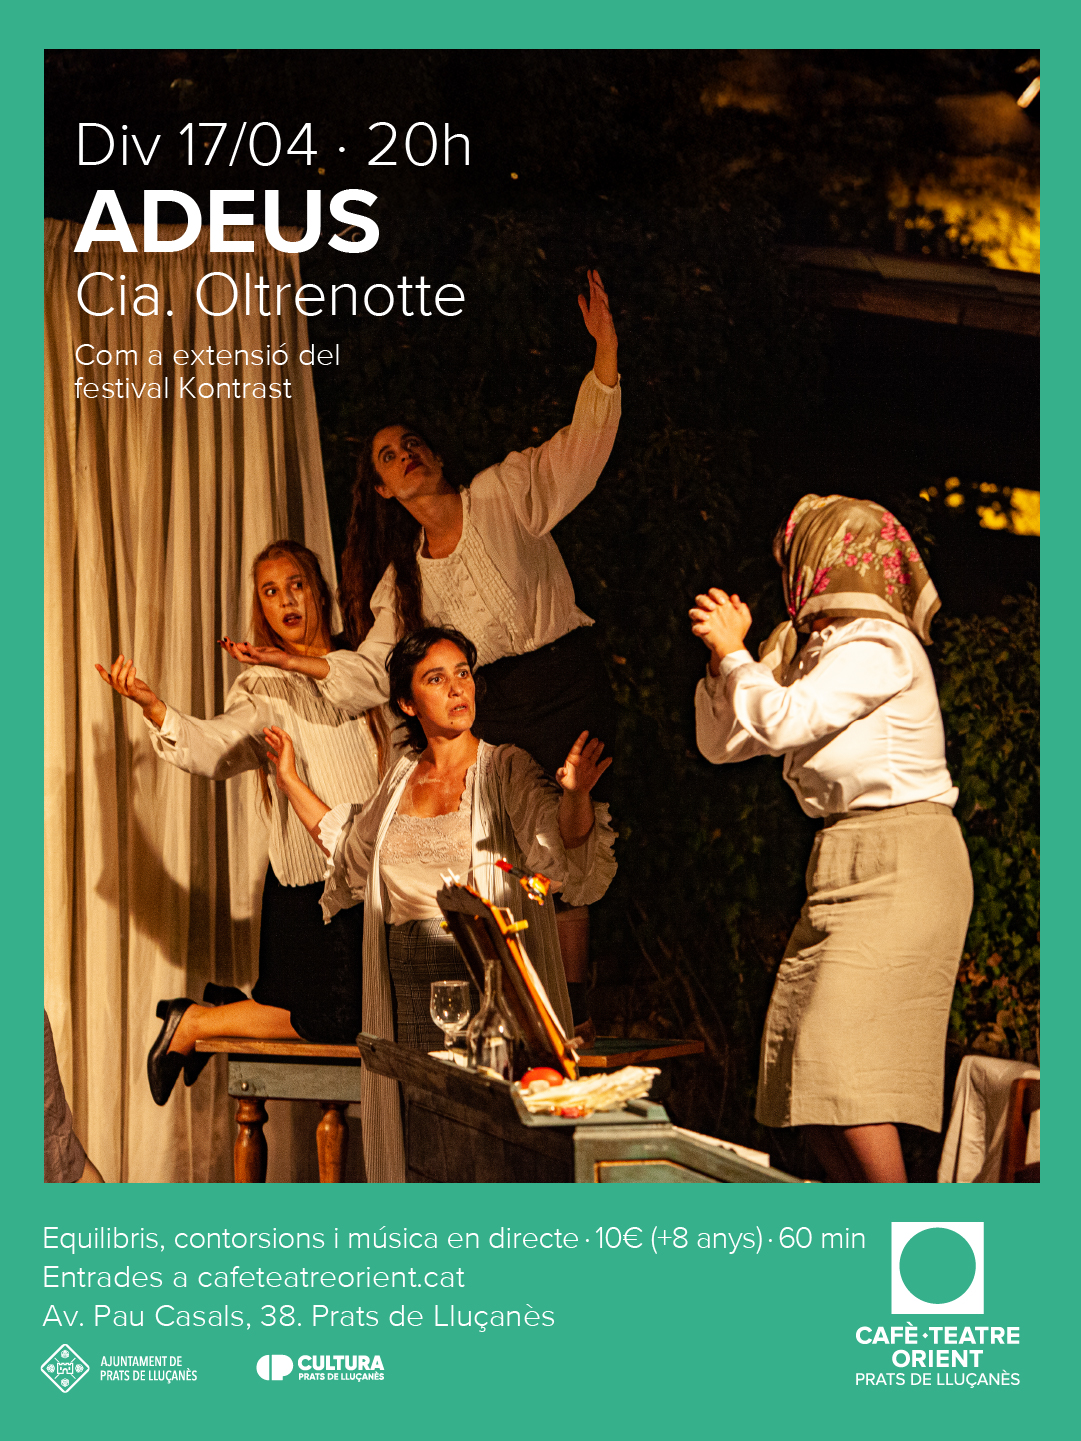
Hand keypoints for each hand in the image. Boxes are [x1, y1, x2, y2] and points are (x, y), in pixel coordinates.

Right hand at [95, 656, 165, 725]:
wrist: (148, 701)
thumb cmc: (139, 689)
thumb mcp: (128, 680)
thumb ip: (121, 673)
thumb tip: (112, 665)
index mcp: (117, 685)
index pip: (107, 678)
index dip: (101, 672)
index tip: (96, 664)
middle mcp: (119, 688)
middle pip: (114, 676)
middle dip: (117, 665)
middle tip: (122, 656)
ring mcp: (126, 691)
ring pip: (121, 678)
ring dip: (125, 668)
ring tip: (130, 660)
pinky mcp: (133, 693)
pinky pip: (130, 683)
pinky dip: (131, 675)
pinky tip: (134, 668)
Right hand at [220, 635, 291, 668]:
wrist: (284, 660)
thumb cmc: (273, 654)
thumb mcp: (259, 649)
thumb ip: (249, 648)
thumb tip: (239, 644)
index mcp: (249, 657)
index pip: (235, 653)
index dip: (227, 648)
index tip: (220, 641)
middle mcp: (250, 660)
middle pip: (235, 656)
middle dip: (228, 648)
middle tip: (223, 640)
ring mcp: (256, 660)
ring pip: (241, 658)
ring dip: (235, 650)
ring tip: (231, 642)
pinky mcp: (262, 658)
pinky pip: (254, 654)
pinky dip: (249, 649)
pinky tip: (246, 642)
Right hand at [263, 726, 298, 788]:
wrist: (287, 780)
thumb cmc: (287, 768)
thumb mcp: (287, 752)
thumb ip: (286, 742)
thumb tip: (283, 734)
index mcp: (288, 748)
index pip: (283, 736)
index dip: (278, 731)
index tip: (272, 727)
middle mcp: (286, 752)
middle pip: (278, 740)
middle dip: (272, 734)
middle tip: (265, 730)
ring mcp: (283, 758)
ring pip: (276, 747)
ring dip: (271, 741)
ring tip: (266, 737)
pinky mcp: (279, 764)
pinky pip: (275, 757)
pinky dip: (271, 753)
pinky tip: (268, 753)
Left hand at [556, 731, 612, 794]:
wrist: (575, 792)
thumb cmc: (566, 783)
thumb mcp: (561, 779)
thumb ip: (560, 774)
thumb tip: (562, 770)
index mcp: (573, 759)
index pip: (577, 747)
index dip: (581, 739)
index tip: (585, 732)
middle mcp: (583, 760)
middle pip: (588, 750)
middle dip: (591, 744)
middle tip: (595, 739)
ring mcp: (590, 765)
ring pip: (595, 755)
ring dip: (598, 750)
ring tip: (602, 744)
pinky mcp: (596, 772)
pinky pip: (602, 766)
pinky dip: (606, 762)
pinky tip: (609, 759)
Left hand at [578, 269, 617, 385]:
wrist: (604, 340)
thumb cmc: (597, 328)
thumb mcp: (587, 315)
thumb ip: (584, 305)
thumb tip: (580, 294)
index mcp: (596, 304)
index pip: (594, 290)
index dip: (592, 281)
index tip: (589, 271)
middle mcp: (602, 305)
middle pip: (600, 291)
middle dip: (597, 282)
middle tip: (594, 271)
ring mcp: (605, 312)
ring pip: (604, 300)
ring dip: (600, 292)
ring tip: (596, 284)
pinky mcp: (608, 321)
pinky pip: (606, 314)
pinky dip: (604, 309)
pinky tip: (602, 304)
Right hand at [689, 588, 752, 672]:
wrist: (731, 646)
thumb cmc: (737, 630)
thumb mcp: (744, 619)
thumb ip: (740, 607)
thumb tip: (734, 597)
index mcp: (718, 603)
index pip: (713, 593)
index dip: (716, 595)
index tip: (724, 602)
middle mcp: (708, 609)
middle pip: (700, 598)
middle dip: (705, 601)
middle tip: (713, 607)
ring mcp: (702, 619)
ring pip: (692, 611)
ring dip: (698, 613)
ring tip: (707, 618)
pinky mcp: (699, 630)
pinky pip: (694, 627)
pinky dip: (699, 628)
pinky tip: (708, 630)